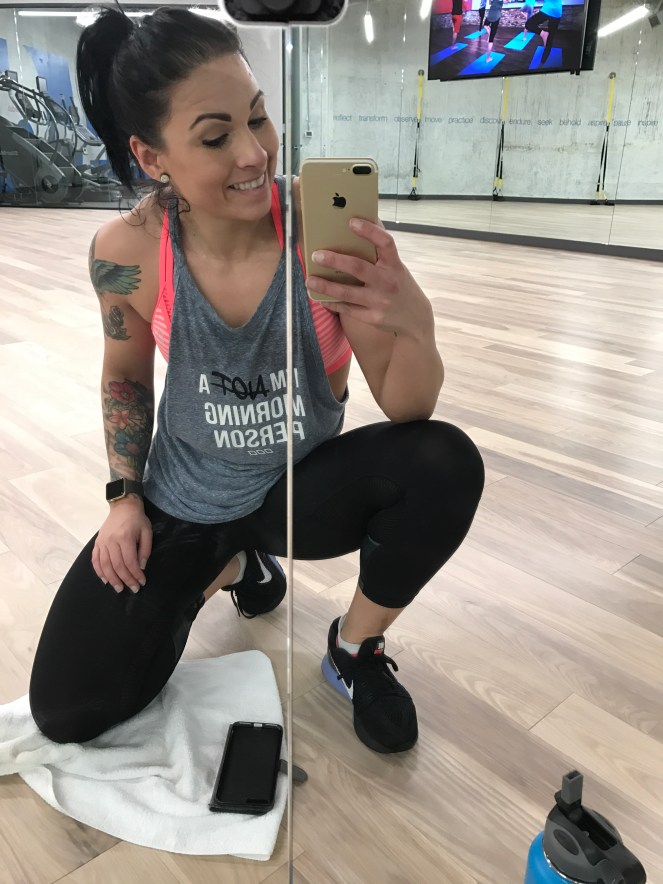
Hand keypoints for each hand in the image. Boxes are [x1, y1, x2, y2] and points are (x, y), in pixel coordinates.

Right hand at [92, 498, 151, 592]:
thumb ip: (145, 550)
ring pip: (105, 565)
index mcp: (125, 538)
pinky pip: (95, 560)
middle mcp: (111, 541)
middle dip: (125, 580)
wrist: (123, 506)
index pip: (130, 562)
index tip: (141, 582)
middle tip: (133, 589)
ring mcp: (102, 542)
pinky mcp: (97, 543)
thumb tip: (141, 567)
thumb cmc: (137, 519)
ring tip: (119, 588)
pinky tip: (105, 580)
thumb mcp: (147, 532)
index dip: (135, 574)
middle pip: (117, 566)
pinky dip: (99, 571)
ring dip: (112, 579)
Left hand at [305, 218, 431, 338]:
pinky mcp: (372, 318)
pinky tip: (320, 297)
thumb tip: (366, 223)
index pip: (385, 243)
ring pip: (347, 292)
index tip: (351, 221)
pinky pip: (347, 309)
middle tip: (316, 255)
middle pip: (358, 267)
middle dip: (335, 260)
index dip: (369, 231)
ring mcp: (379, 302)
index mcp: (395, 266)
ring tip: (310, 279)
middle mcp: (387, 282)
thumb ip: (382, 252)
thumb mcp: (397, 268)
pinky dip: (332, 303)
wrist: (415, 320)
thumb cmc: (401, 286)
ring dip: (326, 285)